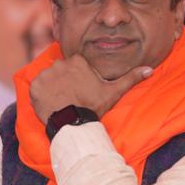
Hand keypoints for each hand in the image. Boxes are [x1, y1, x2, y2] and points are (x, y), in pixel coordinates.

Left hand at [29, 54, 152, 123]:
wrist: (73, 122)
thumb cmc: (93, 106)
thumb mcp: (113, 91)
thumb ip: (130, 78)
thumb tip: (150, 69)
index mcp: (77, 61)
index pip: (74, 66)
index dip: (77, 79)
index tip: (80, 90)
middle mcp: (60, 64)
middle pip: (60, 71)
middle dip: (63, 82)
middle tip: (70, 97)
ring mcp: (45, 74)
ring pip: (47, 78)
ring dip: (51, 88)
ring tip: (60, 101)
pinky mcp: (34, 86)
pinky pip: (35, 87)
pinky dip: (40, 94)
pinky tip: (49, 103)